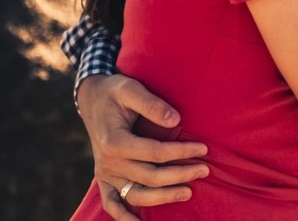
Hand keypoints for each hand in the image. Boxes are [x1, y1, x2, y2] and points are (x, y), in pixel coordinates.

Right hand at [77, 74, 209, 220]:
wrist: (92, 99)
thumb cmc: (115, 92)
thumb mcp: (131, 89)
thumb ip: (152, 104)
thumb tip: (176, 120)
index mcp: (115, 141)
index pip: (155, 153)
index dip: (181, 152)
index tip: (203, 149)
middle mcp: (108, 162)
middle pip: (150, 177)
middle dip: (180, 175)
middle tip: (204, 170)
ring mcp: (105, 173)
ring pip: (136, 195)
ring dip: (163, 197)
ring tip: (188, 192)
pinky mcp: (104, 179)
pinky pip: (112, 204)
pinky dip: (124, 217)